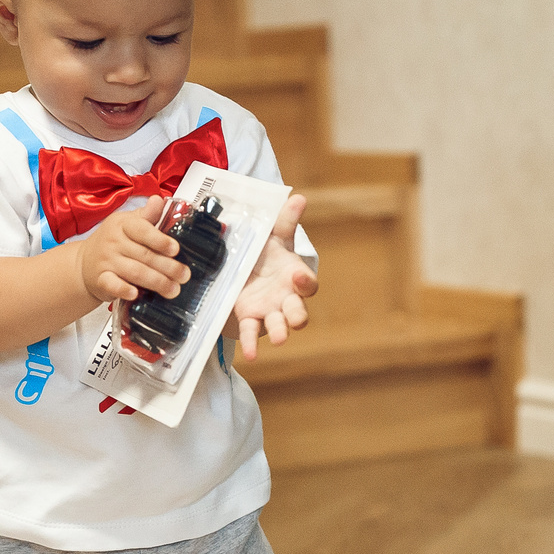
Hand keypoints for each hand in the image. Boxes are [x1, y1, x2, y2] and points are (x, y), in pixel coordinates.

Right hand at [76, 200, 186, 303]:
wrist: (83, 262)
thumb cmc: (112, 241)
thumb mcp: (127, 223)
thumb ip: (146, 215)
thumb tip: (159, 201)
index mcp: (122, 224)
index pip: (142, 230)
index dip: (160, 240)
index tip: (175, 249)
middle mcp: (113, 241)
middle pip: (144, 255)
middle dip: (167, 267)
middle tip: (183, 275)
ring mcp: (106, 261)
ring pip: (134, 272)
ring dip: (156, 282)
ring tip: (173, 289)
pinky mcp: (101, 279)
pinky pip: (112, 284)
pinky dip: (123, 290)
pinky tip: (135, 294)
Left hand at [232, 194, 315, 359]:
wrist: (245, 267)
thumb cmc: (265, 252)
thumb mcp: (273, 235)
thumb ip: (285, 220)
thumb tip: (298, 197)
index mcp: (294, 276)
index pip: (308, 284)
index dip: (305, 282)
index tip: (296, 277)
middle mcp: (286, 297)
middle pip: (299, 312)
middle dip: (298, 316)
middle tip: (295, 319)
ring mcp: (270, 311)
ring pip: (280, 326)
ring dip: (280, 333)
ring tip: (279, 339)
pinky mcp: (251, 318)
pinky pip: (253, 333)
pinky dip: (252, 345)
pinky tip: (250, 355)